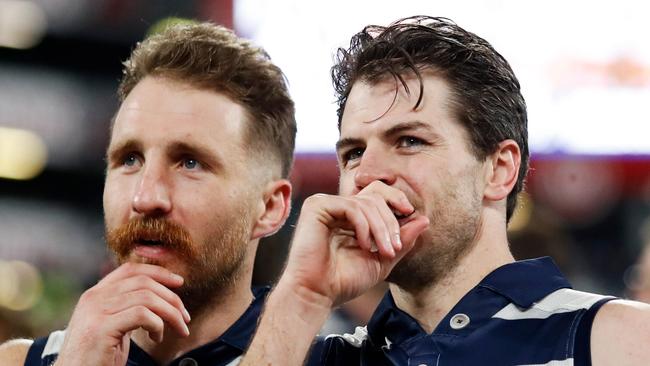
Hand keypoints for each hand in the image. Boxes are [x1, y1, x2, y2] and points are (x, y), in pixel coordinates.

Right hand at [55, 263, 190, 365]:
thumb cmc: (96, 357)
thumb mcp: (112, 325)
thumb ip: (126, 307)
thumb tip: (157, 296)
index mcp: (95, 294)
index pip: (131, 270)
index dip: (158, 272)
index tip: (179, 282)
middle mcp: (94, 298)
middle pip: (144, 283)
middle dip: (171, 298)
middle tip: (185, 317)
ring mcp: (96, 312)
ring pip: (147, 298)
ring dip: (171, 313)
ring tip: (177, 329)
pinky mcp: (101, 328)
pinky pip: (142, 315)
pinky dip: (158, 325)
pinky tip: (157, 337)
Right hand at [282, 181, 428, 306]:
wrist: (318, 294)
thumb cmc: (344, 281)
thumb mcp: (382, 260)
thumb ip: (402, 240)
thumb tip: (425, 219)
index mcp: (351, 216)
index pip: (378, 194)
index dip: (397, 199)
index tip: (411, 214)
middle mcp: (338, 206)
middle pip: (376, 194)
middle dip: (392, 221)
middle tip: (395, 247)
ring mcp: (326, 204)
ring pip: (367, 203)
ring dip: (382, 228)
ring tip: (384, 252)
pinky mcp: (317, 206)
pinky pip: (352, 207)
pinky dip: (364, 226)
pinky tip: (364, 245)